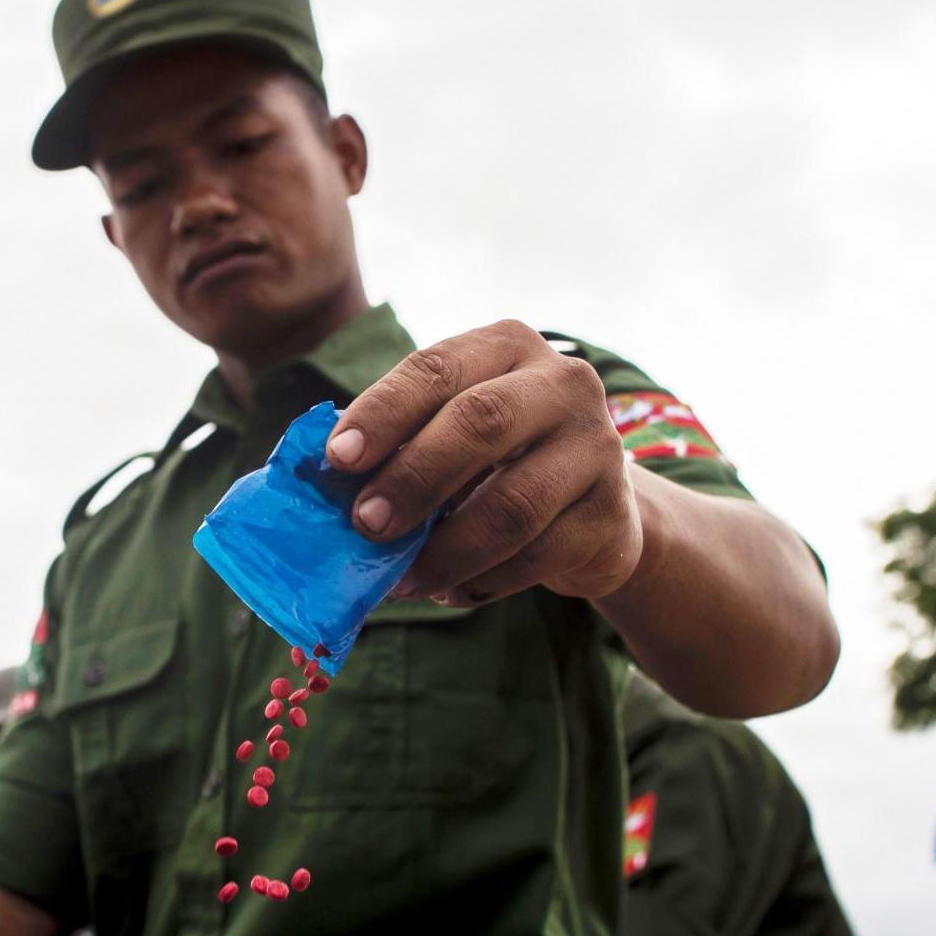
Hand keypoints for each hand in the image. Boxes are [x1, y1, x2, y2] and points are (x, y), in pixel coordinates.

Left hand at [325, 320, 641, 604]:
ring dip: (445, 551)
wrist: (593, 508)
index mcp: (507, 346)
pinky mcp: (613, 515)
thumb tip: (323, 485)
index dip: (383, 413)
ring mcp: (598, 447)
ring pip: (512, 505)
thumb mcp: (447, 435)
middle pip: (482, 423)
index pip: (436, 368)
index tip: (336, 459)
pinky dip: (483, 581)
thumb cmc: (496, 463)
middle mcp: (563, 383)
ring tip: (402, 580)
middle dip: (413, 478)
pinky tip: (450, 589)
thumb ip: (395, 448)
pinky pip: (537, 557)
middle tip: (366, 526)